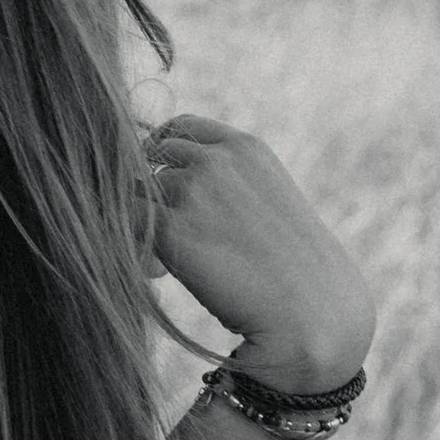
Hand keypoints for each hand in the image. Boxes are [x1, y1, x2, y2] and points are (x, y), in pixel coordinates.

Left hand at [139, 114, 375, 394]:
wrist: (313, 313)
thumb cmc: (298, 270)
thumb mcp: (272, 201)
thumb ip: (229, 181)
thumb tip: (171, 185)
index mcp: (246, 147)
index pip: (180, 127)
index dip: (162, 150)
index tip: (159, 177)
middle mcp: (215, 160)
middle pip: (149, 157)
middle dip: (150, 188)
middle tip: (167, 228)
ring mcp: (191, 191)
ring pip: (136, 192)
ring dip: (142, 221)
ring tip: (166, 261)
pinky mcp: (170, 230)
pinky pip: (125, 223)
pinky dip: (132, 245)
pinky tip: (158, 273)